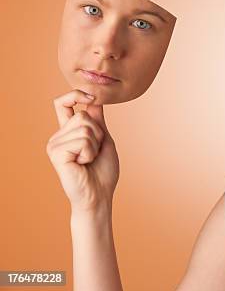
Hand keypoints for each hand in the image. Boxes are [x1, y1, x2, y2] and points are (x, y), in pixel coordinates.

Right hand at [46, 90, 119, 212]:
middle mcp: (58, 136)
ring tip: (88, 160)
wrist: (100, 195)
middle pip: (84, 115)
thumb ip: (97, 120)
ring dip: (95, 144)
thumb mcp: (104, 139)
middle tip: (94, 152)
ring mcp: (55, 144)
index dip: (76, 94)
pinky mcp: (56, 153)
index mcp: (68, 131)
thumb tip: (95, 97)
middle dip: (98, 133)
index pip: (63, 103)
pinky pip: (82, 140)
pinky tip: (83, 164)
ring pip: (85, 127)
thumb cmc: (102, 171)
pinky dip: (90, 152)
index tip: (91, 97)